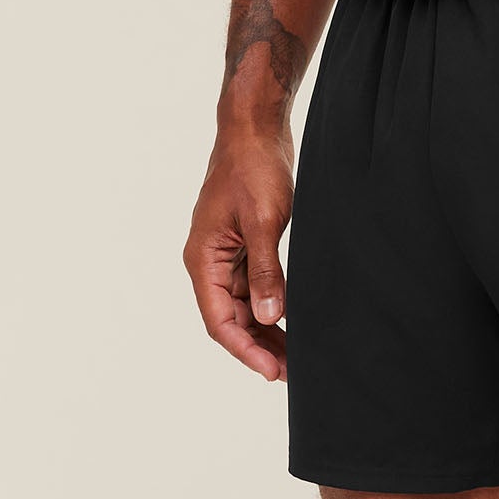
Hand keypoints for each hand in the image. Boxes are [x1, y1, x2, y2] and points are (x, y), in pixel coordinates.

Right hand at [183, 124, 295, 381]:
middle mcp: (209, 260)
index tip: (272, 371)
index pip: (219, 320)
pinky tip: (291, 316)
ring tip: (294, 353)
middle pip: (231, 317)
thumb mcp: (262, 220)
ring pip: (243, 303)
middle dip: (258, 344)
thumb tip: (268, 317)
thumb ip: (265, 271)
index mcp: (203, 259)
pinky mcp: (244, 241)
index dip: (245, 349)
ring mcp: (226, 251)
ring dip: (265, 327)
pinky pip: (254, 283)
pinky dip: (271, 301)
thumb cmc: (253, 167)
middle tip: (291, 370)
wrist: (255, 127)